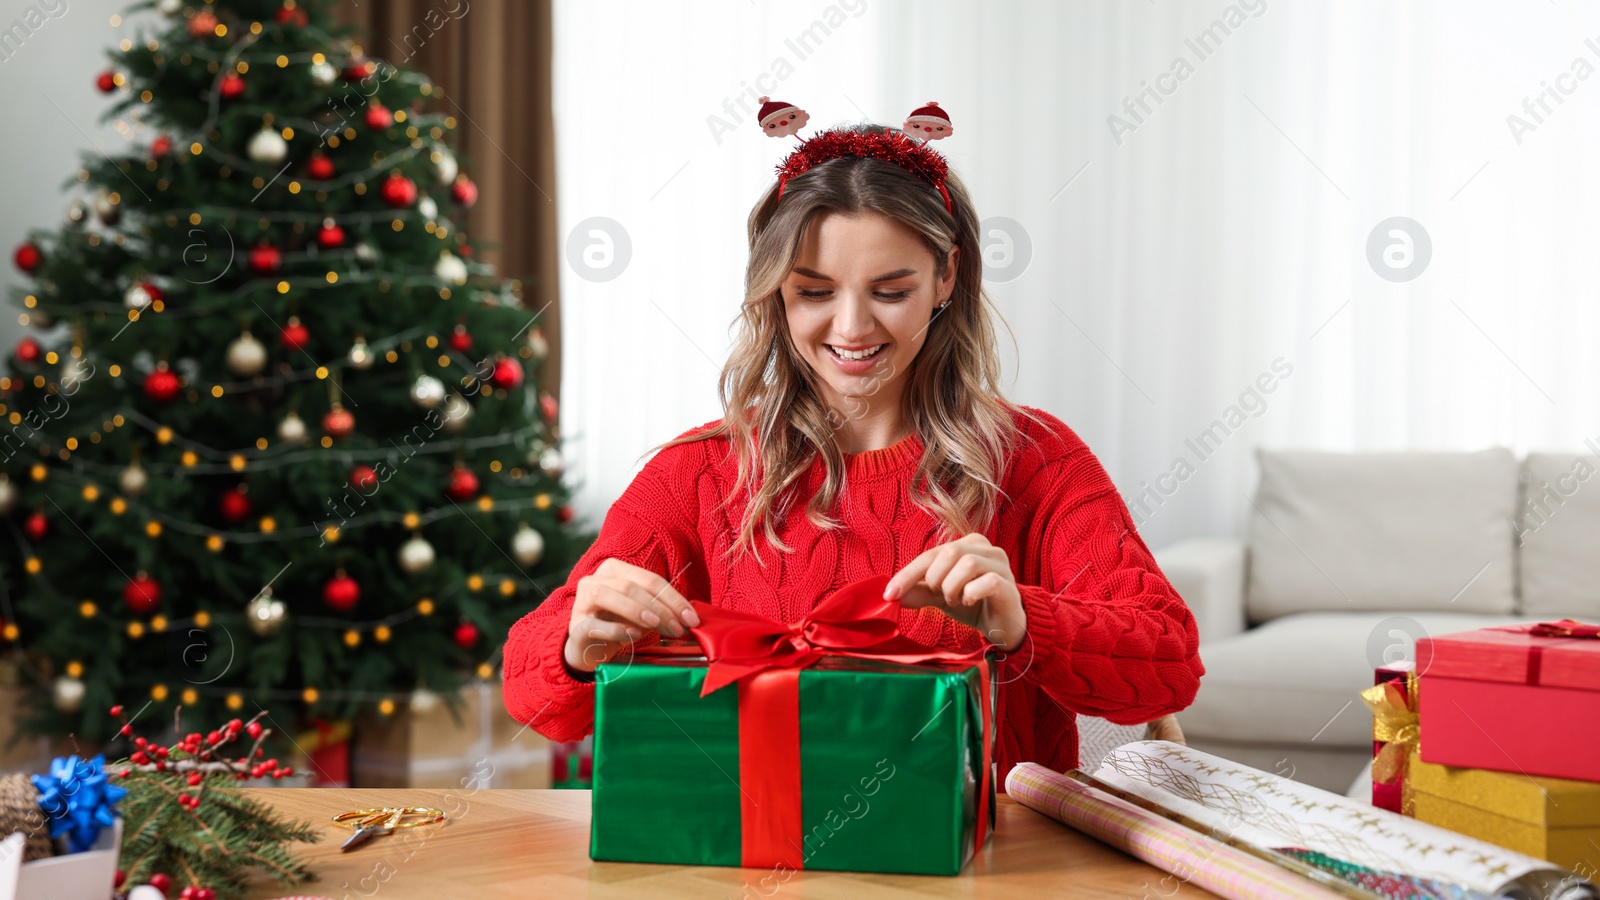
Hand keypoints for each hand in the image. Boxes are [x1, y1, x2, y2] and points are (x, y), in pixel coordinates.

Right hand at [563, 558, 700, 672]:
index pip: (650, 580)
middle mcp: (596, 579)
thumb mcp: (641, 613)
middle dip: (659, 608)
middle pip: (632, 586)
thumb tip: (687, 618)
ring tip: (655, 624)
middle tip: (677, 628)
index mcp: (615, 570)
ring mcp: (582, 601)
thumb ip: (659, 609)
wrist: (588, 648)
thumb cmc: (618, 624)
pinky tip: (633, 635)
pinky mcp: (576, 625)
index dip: (673, 598)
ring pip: (610, 595)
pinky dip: (616, 629)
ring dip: (636, 609)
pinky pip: (595, 624)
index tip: (691, 618)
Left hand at [883, 533, 1025, 650]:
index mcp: (968, 544)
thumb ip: (920, 592)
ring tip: (955, 600)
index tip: (890, 594)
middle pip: (950, 551)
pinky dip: (971, 593)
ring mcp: (1000, 564)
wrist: (1004, 625)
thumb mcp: (941, 597)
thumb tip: (891, 596)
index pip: (932, 553)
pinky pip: (987, 581)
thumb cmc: (974, 604)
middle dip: (936, 578)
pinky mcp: (1009, 584)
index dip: (909, 573)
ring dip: (953, 586)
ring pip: (968, 563)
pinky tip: (969, 602)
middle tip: (940, 596)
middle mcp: (986, 548)